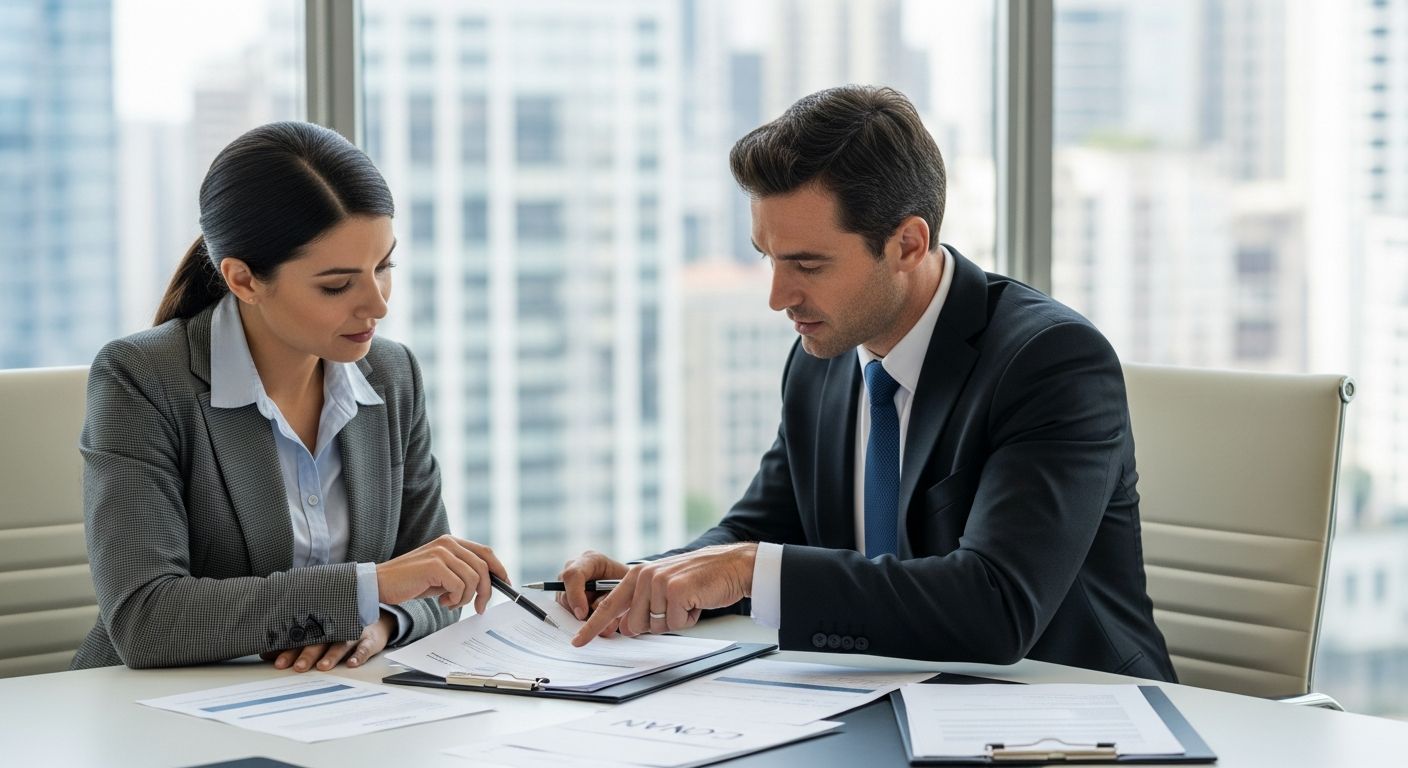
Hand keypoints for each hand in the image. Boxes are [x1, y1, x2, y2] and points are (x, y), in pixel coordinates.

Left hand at [262, 611, 395, 671]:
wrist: (375, 618)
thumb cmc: (340, 629)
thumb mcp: (317, 634)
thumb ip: (292, 644)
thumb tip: (265, 654)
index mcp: (320, 628)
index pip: (302, 639)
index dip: (290, 651)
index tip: (278, 663)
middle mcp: (335, 629)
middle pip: (320, 642)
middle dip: (308, 655)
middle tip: (298, 667)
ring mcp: (353, 634)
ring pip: (341, 644)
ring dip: (332, 655)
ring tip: (323, 666)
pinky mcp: (370, 640)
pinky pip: (365, 648)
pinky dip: (359, 656)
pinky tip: (352, 663)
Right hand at [375, 534, 506, 612]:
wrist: (381, 584)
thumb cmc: (411, 582)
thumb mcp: (441, 575)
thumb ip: (460, 573)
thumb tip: (486, 584)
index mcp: (451, 542)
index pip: (485, 552)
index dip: (499, 568)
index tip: (506, 584)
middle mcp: (448, 543)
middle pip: (484, 566)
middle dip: (486, 591)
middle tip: (480, 607)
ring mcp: (442, 552)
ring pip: (474, 578)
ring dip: (466, 598)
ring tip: (450, 602)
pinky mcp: (435, 565)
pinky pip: (460, 586)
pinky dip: (455, 599)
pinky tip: (442, 601)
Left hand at [571, 543, 757, 646]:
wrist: (732, 566)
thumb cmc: (700, 580)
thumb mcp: (665, 588)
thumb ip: (642, 605)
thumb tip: (626, 628)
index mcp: (638, 575)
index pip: (609, 606)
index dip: (593, 626)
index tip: (578, 641)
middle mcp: (644, 576)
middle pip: (634, 625)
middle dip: (657, 624)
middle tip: (677, 607)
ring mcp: (659, 582)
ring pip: (656, 626)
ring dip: (676, 620)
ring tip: (689, 601)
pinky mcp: (676, 591)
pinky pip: (675, 624)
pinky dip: (689, 619)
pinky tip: (697, 601)